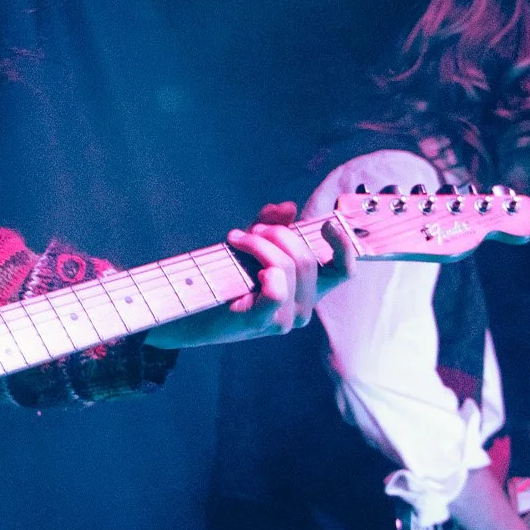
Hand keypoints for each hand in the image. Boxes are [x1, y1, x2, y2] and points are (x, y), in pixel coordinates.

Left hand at [144, 202, 351, 350]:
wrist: (185, 310)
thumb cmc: (221, 279)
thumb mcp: (251, 246)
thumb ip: (271, 226)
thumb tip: (288, 207)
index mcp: (307, 292)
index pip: (343, 271)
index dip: (343, 244)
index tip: (326, 223)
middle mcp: (304, 309)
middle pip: (307, 258)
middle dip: (277, 234)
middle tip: (250, 231)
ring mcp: (287, 320)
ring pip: (289, 266)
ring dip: (260, 242)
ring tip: (237, 238)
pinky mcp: (265, 322)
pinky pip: (277, 286)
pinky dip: (258, 260)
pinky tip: (237, 253)